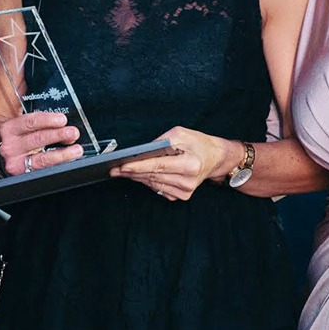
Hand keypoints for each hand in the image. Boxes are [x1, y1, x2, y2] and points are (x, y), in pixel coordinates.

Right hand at [0, 111, 81, 175]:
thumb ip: (39, 120)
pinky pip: (44, 170)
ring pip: (42, 159)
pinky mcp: (23, 175)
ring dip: (62, 154)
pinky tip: (68, 160)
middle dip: (58, 135)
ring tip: (76, 150)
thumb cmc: (18, 135)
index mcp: (10, 129)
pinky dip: (59, 164)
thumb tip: (63, 119)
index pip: (30, 122)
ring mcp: (16, 163)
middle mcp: (10, 146)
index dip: (48, 120)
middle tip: (73, 133)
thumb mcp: (21, 124)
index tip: (62, 119)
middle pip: (37, 139)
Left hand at [110, 127, 238, 200]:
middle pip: (153, 176)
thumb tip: (141, 152)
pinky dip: (147, 181)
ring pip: (153, 184)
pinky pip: (158, 189)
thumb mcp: (181, 133)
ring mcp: (185, 191)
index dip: (138, 166)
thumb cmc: (198, 143)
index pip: (159, 166)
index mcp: (190, 164)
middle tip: (114, 169)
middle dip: (131, 172)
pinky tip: (138, 176)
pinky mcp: (181, 196)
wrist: (214, 158)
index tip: (122, 166)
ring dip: (136, 178)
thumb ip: (161, 141)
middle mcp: (188, 180)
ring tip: (120, 172)